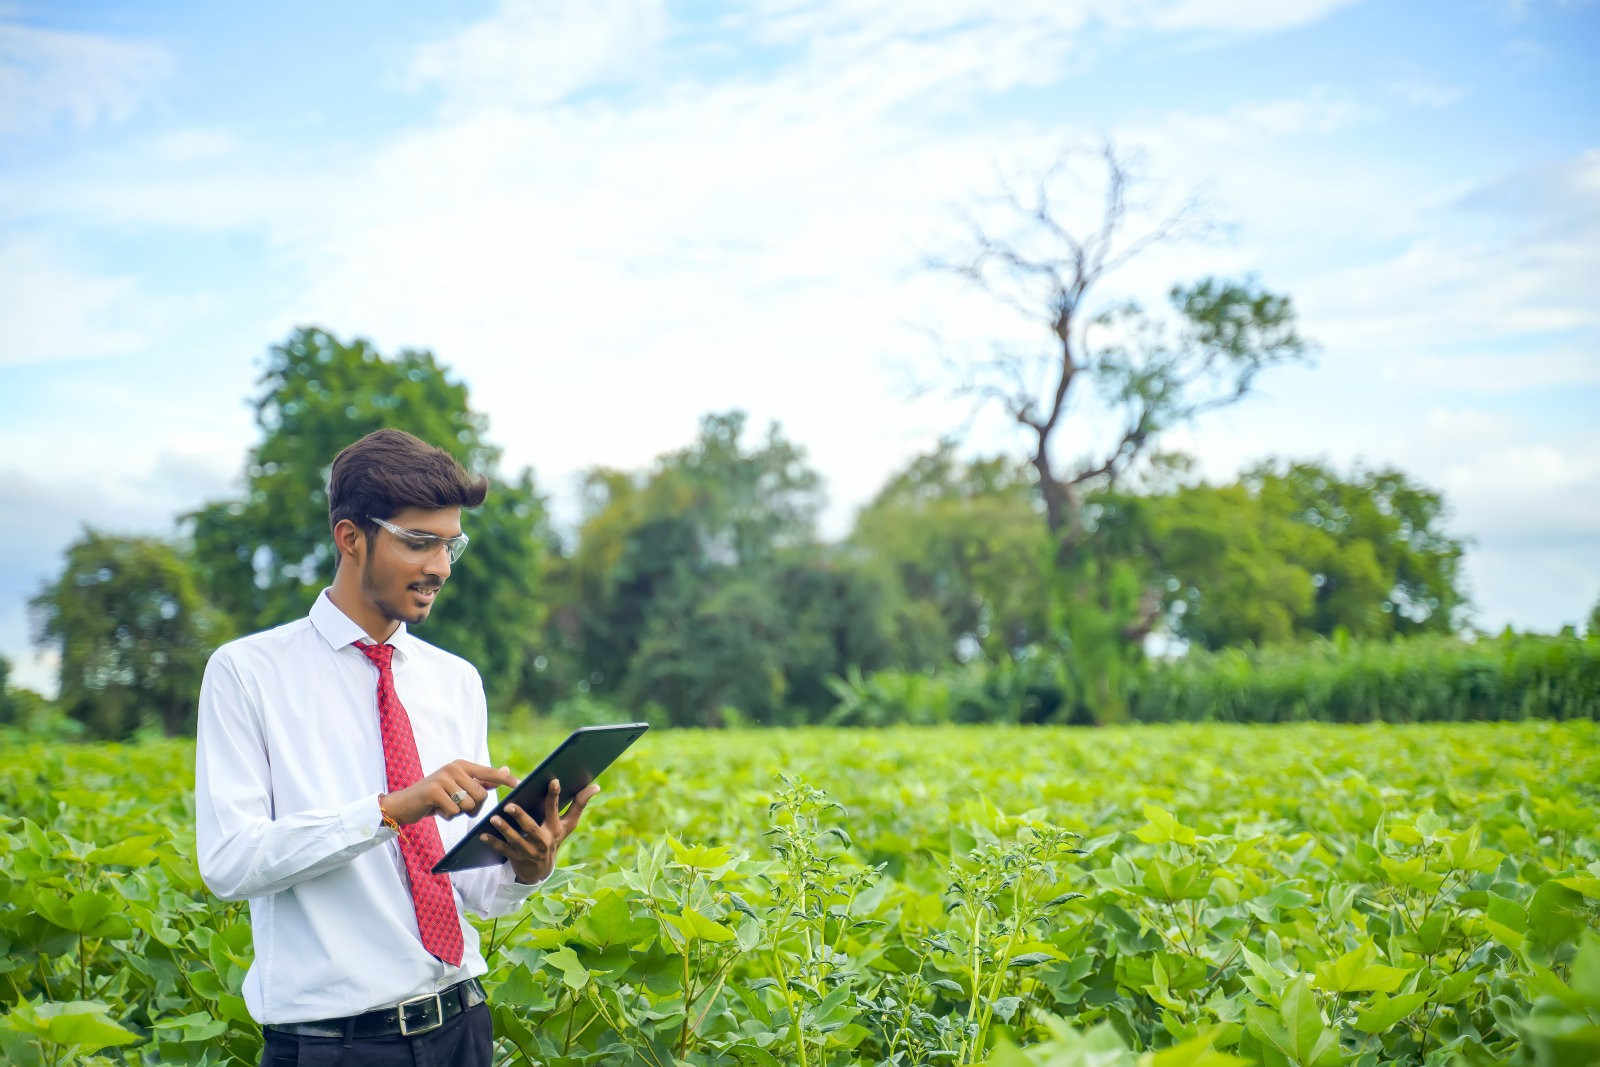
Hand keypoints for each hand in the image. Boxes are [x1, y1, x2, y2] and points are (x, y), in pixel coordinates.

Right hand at [382, 760, 518, 825]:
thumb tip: (506, 770)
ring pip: (469, 805)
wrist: (404, 804)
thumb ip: (481, 780)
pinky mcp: (434, 791)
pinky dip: (448, 816)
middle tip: (459, 807)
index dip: (505, 780)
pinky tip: (437, 810)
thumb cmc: (435, 797)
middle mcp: (454, 768)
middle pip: (481, 795)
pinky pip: (454, 811)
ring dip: (459, 813)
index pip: (489, 773)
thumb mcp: (458, 787)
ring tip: (446, 806)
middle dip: (474, 808)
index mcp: (462, 766)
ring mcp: (443, 778)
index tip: (519, 785)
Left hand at [481, 777, 599, 884]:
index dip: (555, 796)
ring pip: (516, 840)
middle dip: (521, 816)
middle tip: (509, 805)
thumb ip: (580, 803)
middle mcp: (544, 840)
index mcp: (556, 828)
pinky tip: (482, 834)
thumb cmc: (555, 837)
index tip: (553, 780)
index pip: (555, 809)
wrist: (541, 870)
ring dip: (504, 829)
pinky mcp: (517, 858)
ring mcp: (530, 851)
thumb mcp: (568, 824)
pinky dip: (493, 842)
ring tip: (493, 818)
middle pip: (532, 828)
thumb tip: (596, 786)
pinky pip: (503, 850)